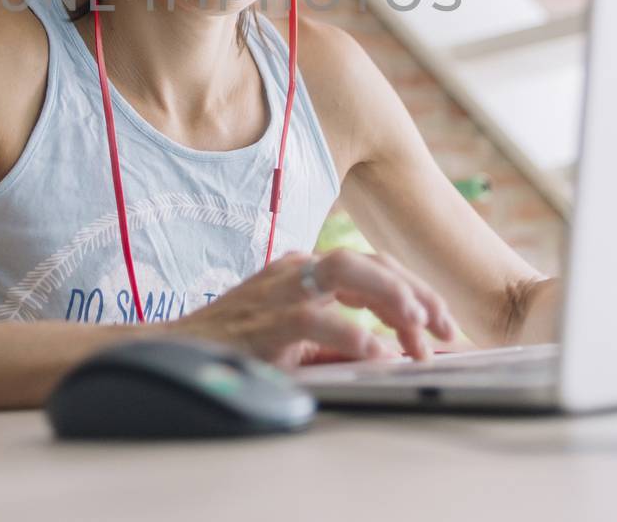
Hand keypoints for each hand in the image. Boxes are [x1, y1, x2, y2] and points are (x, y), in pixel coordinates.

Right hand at [160, 250, 460, 369]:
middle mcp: (297, 270)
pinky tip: (377, 352)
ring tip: (419, 324)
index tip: (441, 327)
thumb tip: (391, 354)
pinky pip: (314, 318)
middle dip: (415, 292)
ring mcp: (279, 290)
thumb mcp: (297, 341)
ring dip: (391, 296)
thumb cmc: (234, 348)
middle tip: (444, 328)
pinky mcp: (264, 320)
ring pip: (347, 272)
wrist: (173, 355)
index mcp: (306, 271)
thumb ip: (339, 341)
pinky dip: (351, 334)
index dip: (414, 292)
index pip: (374, 267)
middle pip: (370, 262)